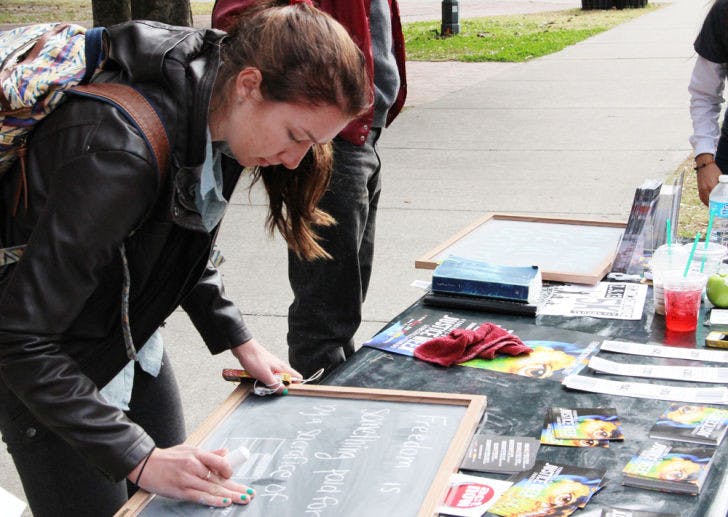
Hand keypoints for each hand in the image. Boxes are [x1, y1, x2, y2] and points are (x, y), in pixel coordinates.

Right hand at [127, 445, 255, 506]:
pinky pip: (200, 497)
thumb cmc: (169, 457)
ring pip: (212, 490)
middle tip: (250, 493)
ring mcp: (187, 480)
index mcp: (197, 454)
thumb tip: (226, 453)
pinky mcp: (180, 491)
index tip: (234, 474)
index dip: (229, 469)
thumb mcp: (189, 450)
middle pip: (219, 479)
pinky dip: (213, 501)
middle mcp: (193, 466)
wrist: (145, 465)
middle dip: (236, 487)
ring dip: (229, 496)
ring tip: (242, 499)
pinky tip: (224, 503)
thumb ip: (208, 454)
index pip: (219, 461)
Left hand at [231, 338, 300, 391]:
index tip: (284, 390)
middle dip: (278, 387)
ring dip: (268, 384)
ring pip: (275, 379)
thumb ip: (275, 385)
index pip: (297, 377)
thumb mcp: (265, 376)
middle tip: (269, 388)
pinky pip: (267, 376)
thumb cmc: (254, 359)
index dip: (293, 386)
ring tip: (260, 383)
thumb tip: (284, 391)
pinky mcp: (265, 367)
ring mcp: (272, 366)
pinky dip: (262, 379)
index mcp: (283, 368)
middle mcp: (279, 367)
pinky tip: (255, 379)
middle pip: (285, 380)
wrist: (243, 348)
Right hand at [697, 161, 721, 205]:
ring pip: (703, 199)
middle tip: (716, 208)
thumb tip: (724, 190)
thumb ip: (721, 185)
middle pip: (708, 200)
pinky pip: (701, 196)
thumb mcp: (720, 177)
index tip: (718, 206)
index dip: (716, 203)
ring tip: (711, 206)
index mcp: (711, 186)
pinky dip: (703, 200)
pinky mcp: (699, 188)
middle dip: (712, 205)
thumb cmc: (713, 170)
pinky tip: (706, 201)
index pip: (714, 198)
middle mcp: (705, 189)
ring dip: (707, 204)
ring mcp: (701, 189)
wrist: (704, 165)